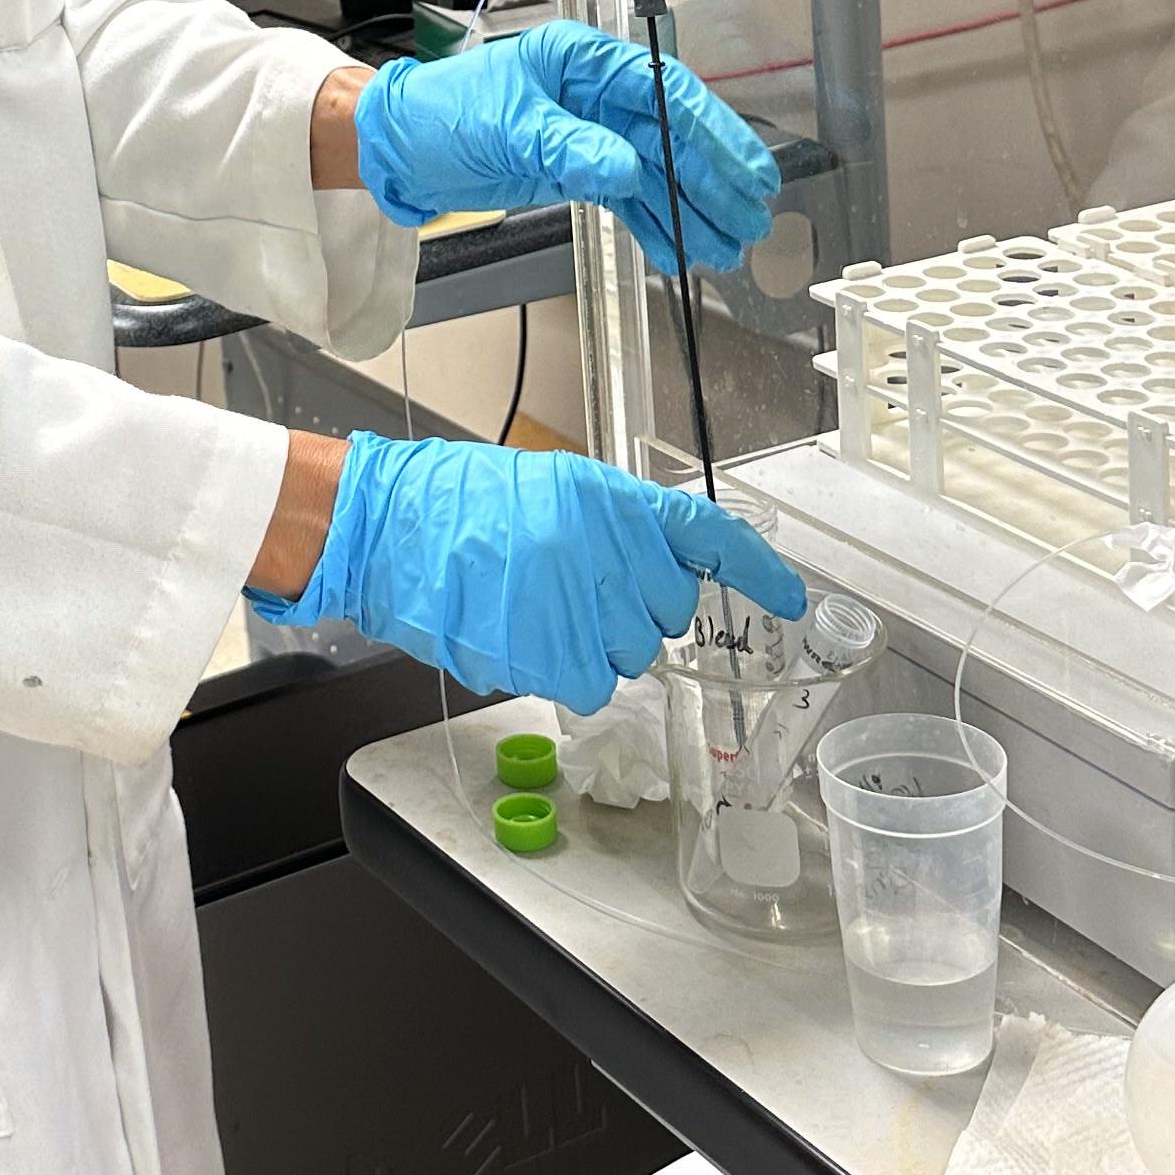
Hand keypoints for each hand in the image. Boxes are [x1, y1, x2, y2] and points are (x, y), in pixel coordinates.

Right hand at [247, 433, 802, 714]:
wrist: (386, 525)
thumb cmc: (458, 505)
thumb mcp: (553, 490)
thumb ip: (617, 528)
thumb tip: (666, 572)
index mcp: (607, 497)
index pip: (705, 534)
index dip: (755, 570)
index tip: (789, 599)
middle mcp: (599, 545)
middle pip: (666, 613)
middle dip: (634, 613)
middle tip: (580, 593)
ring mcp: (571, 598)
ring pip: (629, 654)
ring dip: (595, 644)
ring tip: (539, 610)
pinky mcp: (540, 647)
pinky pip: (587, 683)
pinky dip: (562, 671)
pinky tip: (527, 638)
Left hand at [352, 21, 778, 276]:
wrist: (398, 149)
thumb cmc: (441, 116)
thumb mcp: (507, 130)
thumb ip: (570, 149)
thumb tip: (628, 169)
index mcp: (581, 60)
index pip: (662, 91)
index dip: (710, 130)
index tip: (744, 168)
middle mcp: (594, 92)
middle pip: (670, 134)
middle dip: (712, 179)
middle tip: (750, 219)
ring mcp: (589, 131)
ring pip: (656, 171)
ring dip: (690, 210)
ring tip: (725, 247)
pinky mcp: (578, 167)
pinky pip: (628, 196)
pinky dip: (654, 224)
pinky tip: (680, 250)